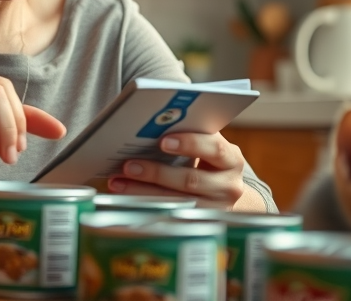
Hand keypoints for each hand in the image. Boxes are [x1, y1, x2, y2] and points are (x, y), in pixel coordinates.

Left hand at [107, 132, 247, 208]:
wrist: (225, 194)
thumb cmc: (209, 161)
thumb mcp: (208, 147)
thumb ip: (192, 136)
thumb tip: (151, 126)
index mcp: (231, 159)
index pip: (214, 149)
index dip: (190, 144)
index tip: (162, 141)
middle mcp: (228, 187)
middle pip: (191, 180)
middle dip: (157, 172)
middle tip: (129, 164)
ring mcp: (215, 209)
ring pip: (176, 202)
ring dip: (143, 191)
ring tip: (118, 181)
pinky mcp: (200, 225)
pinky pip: (169, 217)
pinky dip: (144, 206)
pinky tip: (125, 198)